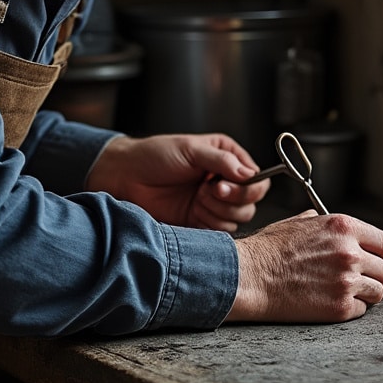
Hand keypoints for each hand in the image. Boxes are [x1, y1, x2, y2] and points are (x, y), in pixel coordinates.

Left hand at [85, 133, 269, 231]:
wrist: (126, 177)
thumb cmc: (155, 156)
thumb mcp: (191, 150)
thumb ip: (222, 161)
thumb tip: (249, 174)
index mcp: (227, 158)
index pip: (257, 177)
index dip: (246, 186)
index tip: (222, 185)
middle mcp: (225, 181)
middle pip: (251, 202)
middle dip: (230, 200)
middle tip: (205, 192)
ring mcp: (213, 203)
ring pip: (238, 219)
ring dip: (218, 212)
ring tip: (196, 200)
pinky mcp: (201, 222)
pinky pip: (220, 232)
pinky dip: (209, 225)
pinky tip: (192, 212)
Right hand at [226, 211, 382, 322]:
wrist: (251, 277)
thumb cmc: (268, 251)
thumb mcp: (298, 223)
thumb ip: (321, 222)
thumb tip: (326, 224)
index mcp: (344, 227)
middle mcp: (350, 252)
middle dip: (381, 277)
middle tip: (368, 282)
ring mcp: (347, 281)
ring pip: (378, 291)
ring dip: (367, 294)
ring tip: (347, 293)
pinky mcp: (340, 307)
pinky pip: (362, 310)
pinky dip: (352, 308)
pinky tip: (333, 302)